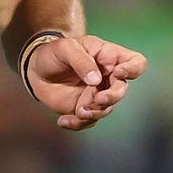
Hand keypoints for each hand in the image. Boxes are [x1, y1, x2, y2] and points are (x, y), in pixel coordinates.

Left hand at [26, 35, 147, 130]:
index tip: (118, 72)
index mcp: (109, 57)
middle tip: (97, 99)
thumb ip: (81, 61)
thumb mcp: (65, 48)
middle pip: (122, 89)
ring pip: (107, 108)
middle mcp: (107, 77)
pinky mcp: (85, 108)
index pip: (136, 63)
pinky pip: (89, 121)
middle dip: (112, 97)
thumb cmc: (54, 52)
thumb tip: (96, 80)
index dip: (133, 69)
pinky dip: (78, 124)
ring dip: (94, 112)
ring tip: (78, 111)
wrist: (36, 70)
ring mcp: (98, 94)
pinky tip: (63, 121)